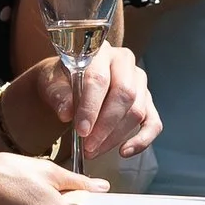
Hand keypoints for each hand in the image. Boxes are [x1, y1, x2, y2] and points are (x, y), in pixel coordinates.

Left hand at [42, 42, 160, 168]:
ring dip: (115, 136)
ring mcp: (139, 81)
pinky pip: (153, 123)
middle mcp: (124, 62)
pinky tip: (124, 152)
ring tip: (94, 151)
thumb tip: (67, 113)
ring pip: (137, 111)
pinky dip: (141, 141)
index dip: (91, 107)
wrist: (68, 82)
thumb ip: (58, 96)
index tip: (81, 131)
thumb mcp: (51, 84)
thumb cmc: (60, 81)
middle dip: (105, 126)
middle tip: (88, 146)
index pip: (99, 79)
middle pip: (124, 95)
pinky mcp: (147, 101)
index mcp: (100, 51)